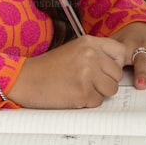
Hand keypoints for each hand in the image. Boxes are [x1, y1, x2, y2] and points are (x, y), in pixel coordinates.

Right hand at [10, 35, 125, 108]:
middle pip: (117, 74)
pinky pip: (98, 101)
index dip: (115, 64)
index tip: (105, 70)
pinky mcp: (83, 92)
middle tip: (89, 82)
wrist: (25, 79)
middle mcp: (91, 55)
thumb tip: (117, 66)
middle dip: (106, 81)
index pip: (120, 52)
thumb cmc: (48, 67)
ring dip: (99, 93)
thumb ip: (96, 54)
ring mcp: (88, 74)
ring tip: (81, 88)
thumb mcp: (74, 49)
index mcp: (89, 42)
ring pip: (111, 89)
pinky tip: (73, 95)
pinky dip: (87, 102)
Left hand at [109, 22, 145, 89]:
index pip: (125, 58)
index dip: (122, 68)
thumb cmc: (125, 39)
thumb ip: (104, 56)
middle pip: (143, 59)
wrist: (139, 24)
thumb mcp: (113, 43)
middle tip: (142, 85)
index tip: (122, 80)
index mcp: (128, 46)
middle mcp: (144, 47)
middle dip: (143, 72)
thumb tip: (92, 71)